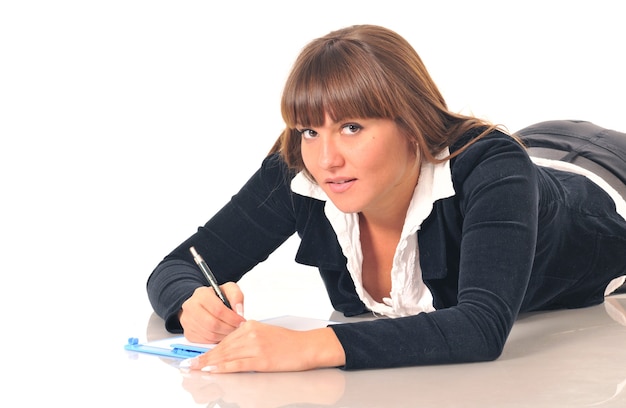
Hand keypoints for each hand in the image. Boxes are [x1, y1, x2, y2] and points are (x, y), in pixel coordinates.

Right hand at [179, 282, 245, 342]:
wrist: (203, 303)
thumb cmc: (218, 297)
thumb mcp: (229, 290)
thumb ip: (236, 296)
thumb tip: (238, 310)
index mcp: (201, 294)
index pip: (218, 309)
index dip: (232, 318)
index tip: (241, 321)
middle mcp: (191, 307)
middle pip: (213, 324)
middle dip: (229, 328)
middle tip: (238, 329)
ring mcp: (187, 321)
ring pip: (209, 334)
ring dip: (224, 336)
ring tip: (232, 331)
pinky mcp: (188, 333)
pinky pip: (205, 341)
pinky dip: (217, 340)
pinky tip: (223, 334)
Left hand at [184, 321, 345, 372]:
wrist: (306, 347)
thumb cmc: (288, 342)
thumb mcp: (265, 333)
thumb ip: (248, 338)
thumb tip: (231, 349)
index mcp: (251, 325)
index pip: (225, 338)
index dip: (210, 348)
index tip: (198, 354)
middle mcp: (251, 334)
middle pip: (223, 347)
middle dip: (205, 356)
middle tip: (191, 363)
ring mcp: (255, 347)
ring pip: (226, 355)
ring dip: (209, 363)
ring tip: (197, 368)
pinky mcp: (261, 360)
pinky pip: (236, 364)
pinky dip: (222, 367)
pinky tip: (213, 370)